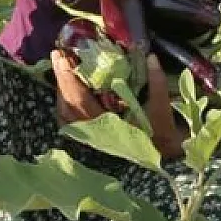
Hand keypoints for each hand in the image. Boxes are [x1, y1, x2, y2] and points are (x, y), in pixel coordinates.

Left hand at [51, 51, 184, 161]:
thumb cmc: (160, 137)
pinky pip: (68, 121)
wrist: (159, 163)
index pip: (79, 100)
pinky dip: (65, 103)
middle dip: (61, 79)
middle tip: (59, 56)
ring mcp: (88, 139)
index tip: (62, 57)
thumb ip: (156, 83)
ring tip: (63, 69)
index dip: (68, 78)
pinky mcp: (88, 140)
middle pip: (66, 105)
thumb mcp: (161, 110)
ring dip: (62, 90)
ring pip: (64, 113)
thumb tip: (150, 57)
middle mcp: (92, 135)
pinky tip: (68, 90)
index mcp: (107, 127)